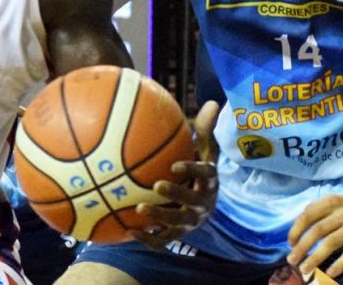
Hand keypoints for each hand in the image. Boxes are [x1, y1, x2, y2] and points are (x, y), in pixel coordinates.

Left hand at [131, 100, 219, 247]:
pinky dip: (148, 237)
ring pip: (177, 222)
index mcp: (209, 181)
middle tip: (157, 185)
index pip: (205, 175)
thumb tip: (213, 102)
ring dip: (159, 217)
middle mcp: (203, 203)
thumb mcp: (205, 149)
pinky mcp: (178, 234)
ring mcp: (191, 220)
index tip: (175, 165)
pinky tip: (129, 231)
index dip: (192, 170)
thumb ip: (206, 129)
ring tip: (138, 209)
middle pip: (192, 201)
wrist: (204, 204)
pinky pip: (163, 239)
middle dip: (176, 194)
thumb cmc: (199, 169)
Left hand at [286, 191, 342, 278]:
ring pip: (331, 242)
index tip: (291, 243)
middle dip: (302, 247)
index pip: (308, 214)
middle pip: (317, 230)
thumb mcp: (336, 201)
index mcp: (331, 202)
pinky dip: (340, 264)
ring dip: (316, 257)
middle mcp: (342, 213)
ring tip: (305, 269)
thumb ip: (319, 211)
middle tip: (292, 260)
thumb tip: (299, 226)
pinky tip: (330, 272)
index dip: (296, 229)